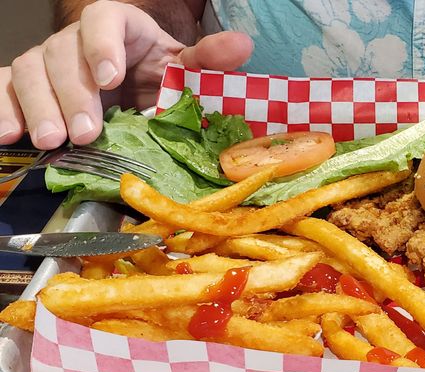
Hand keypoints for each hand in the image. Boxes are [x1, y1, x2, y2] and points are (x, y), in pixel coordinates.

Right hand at [0, 0, 252, 149]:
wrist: (137, 94)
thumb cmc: (160, 79)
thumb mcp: (186, 70)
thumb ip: (209, 59)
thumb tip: (242, 45)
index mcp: (119, 27)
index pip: (101, 20)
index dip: (102, 46)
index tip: (110, 77)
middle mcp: (76, 41)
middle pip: (61, 54)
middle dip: (73, 95)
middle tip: (85, 132)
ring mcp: (47, 63)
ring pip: (28, 73)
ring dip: (38, 107)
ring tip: (52, 141)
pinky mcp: (27, 87)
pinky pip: (4, 91)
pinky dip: (3, 110)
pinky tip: (10, 135)